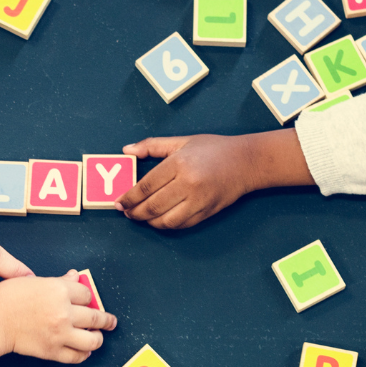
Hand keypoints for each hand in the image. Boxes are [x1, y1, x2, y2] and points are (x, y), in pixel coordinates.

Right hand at [0, 271, 116, 363]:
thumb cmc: (8, 298)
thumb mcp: (34, 281)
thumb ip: (59, 281)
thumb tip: (75, 277)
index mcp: (59, 291)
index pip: (87, 294)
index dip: (88, 297)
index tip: (88, 300)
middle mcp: (64, 313)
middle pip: (96, 317)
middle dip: (106, 320)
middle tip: (110, 321)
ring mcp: (60, 334)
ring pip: (93, 340)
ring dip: (98, 338)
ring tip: (98, 336)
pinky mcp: (53, 351)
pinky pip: (77, 356)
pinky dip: (84, 354)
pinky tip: (84, 349)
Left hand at [117, 129, 312, 229]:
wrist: (247, 162)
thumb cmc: (214, 148)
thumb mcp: (182, 141)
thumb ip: (152, 146)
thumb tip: (127, 150)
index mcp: (179, 163)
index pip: (146, 186)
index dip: (129, 197)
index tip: (118, 202)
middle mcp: (188, 184)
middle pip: (152, 206)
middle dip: (134, 212)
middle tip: (125, 212)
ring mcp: (199, 200)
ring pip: (165, 220)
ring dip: (148, 222)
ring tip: (140, 217)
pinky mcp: (207, 212)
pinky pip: (181, 224)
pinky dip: (166, 225)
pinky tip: (158, 220)